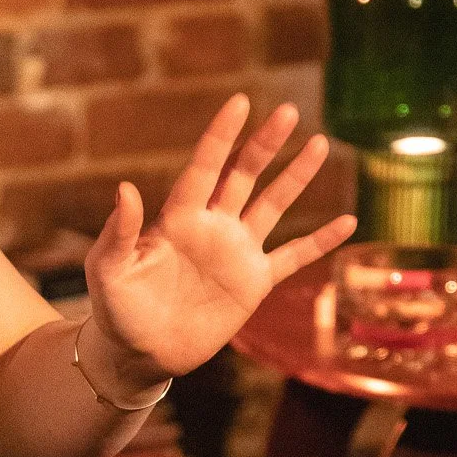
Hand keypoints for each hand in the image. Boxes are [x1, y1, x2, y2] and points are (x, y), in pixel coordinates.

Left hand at [83, 93, 355, 384]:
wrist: (139, 353)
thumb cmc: (115, 308)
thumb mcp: (108, 269)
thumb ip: (119, 231)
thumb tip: (125, 188)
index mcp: (178, 218)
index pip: (204, 168)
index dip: (221, 136)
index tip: (239, 102)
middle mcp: (212, 226)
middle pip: (244, 175)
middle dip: (265, 144)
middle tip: (287, 111)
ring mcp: (236, 252)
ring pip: (273, 205)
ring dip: (296, 176)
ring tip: (320, 143)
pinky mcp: (254, 283)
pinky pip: (294, 256)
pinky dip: (321, 241)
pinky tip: (349, 222)